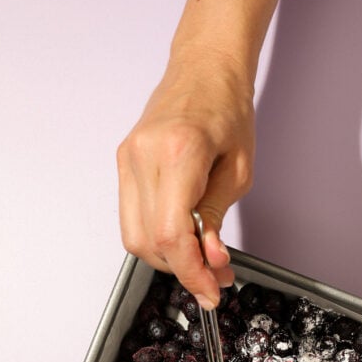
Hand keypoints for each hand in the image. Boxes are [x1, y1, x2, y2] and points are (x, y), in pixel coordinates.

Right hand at [117, 51, 254, 307]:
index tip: (210, 291)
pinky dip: (157, 239)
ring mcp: (128, 160)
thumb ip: (218, 218)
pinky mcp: (124, 164)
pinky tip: (184, 240)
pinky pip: (133, 219)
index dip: (191, 272)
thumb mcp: (238, 171)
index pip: (173, 234)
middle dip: (183, 271)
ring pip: (135, 237)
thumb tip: (210, 261)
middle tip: (215, 280)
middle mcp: (144, 157)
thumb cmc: (228, 111)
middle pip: (150, 242)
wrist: (204, 70)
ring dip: (169, 259)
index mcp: (178, 153)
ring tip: (202, 261)